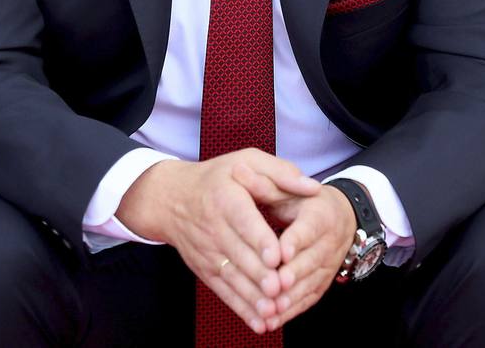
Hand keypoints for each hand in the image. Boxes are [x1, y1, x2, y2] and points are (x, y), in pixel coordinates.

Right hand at [115, 150, 320, 333]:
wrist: (171, 199)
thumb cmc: (218, 177)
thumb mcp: (247, 161)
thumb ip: (281, 173)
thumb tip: (313, 188)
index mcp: (226, 198)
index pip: (243, 220)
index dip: (259, 238)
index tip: (276, 255)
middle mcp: (214, 227)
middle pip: (238, 254)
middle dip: (259, 274)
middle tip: (279, 289)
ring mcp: (208, 252)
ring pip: (232, 277)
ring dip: (252, 297)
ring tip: (273, 312)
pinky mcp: (205, 269)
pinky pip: (224, 291)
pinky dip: (241, 308)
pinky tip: (259, 323)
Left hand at [236, 169, 355, 329]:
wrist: (336, 217)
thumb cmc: (300, 199)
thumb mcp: (285, 186)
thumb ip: (264, 182)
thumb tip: (239, 170)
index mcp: (320, 213)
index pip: (309, 227)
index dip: (295, 240)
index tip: (280, 252)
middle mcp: (329, 241)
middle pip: (311, 260)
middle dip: (293, 275)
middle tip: (275, 285)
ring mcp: (327, 264)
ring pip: (310, 284)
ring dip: (290, 298)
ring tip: (270, 308)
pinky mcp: (322, 283)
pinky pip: (308, 300)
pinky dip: (291, 311)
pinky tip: (272, 320)